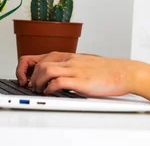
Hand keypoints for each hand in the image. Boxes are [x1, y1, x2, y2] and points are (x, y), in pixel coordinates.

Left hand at [16, 52, 143, 97]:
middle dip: (29, 77)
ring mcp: (75, 69)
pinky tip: (51, 92)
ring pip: (45, 69)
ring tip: (39, 90)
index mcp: (68, 56)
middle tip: (31, 87)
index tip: (25, 79)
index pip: (38, 56)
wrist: (124, 72)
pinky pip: (58, 81)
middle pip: (38, 62)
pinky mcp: (81, 80)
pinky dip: (50, 88)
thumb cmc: (105, 71)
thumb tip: (52, 78)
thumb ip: (68, 68)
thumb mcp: (83, 65)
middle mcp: (69, 60)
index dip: (26, 68)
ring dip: (37, 82)